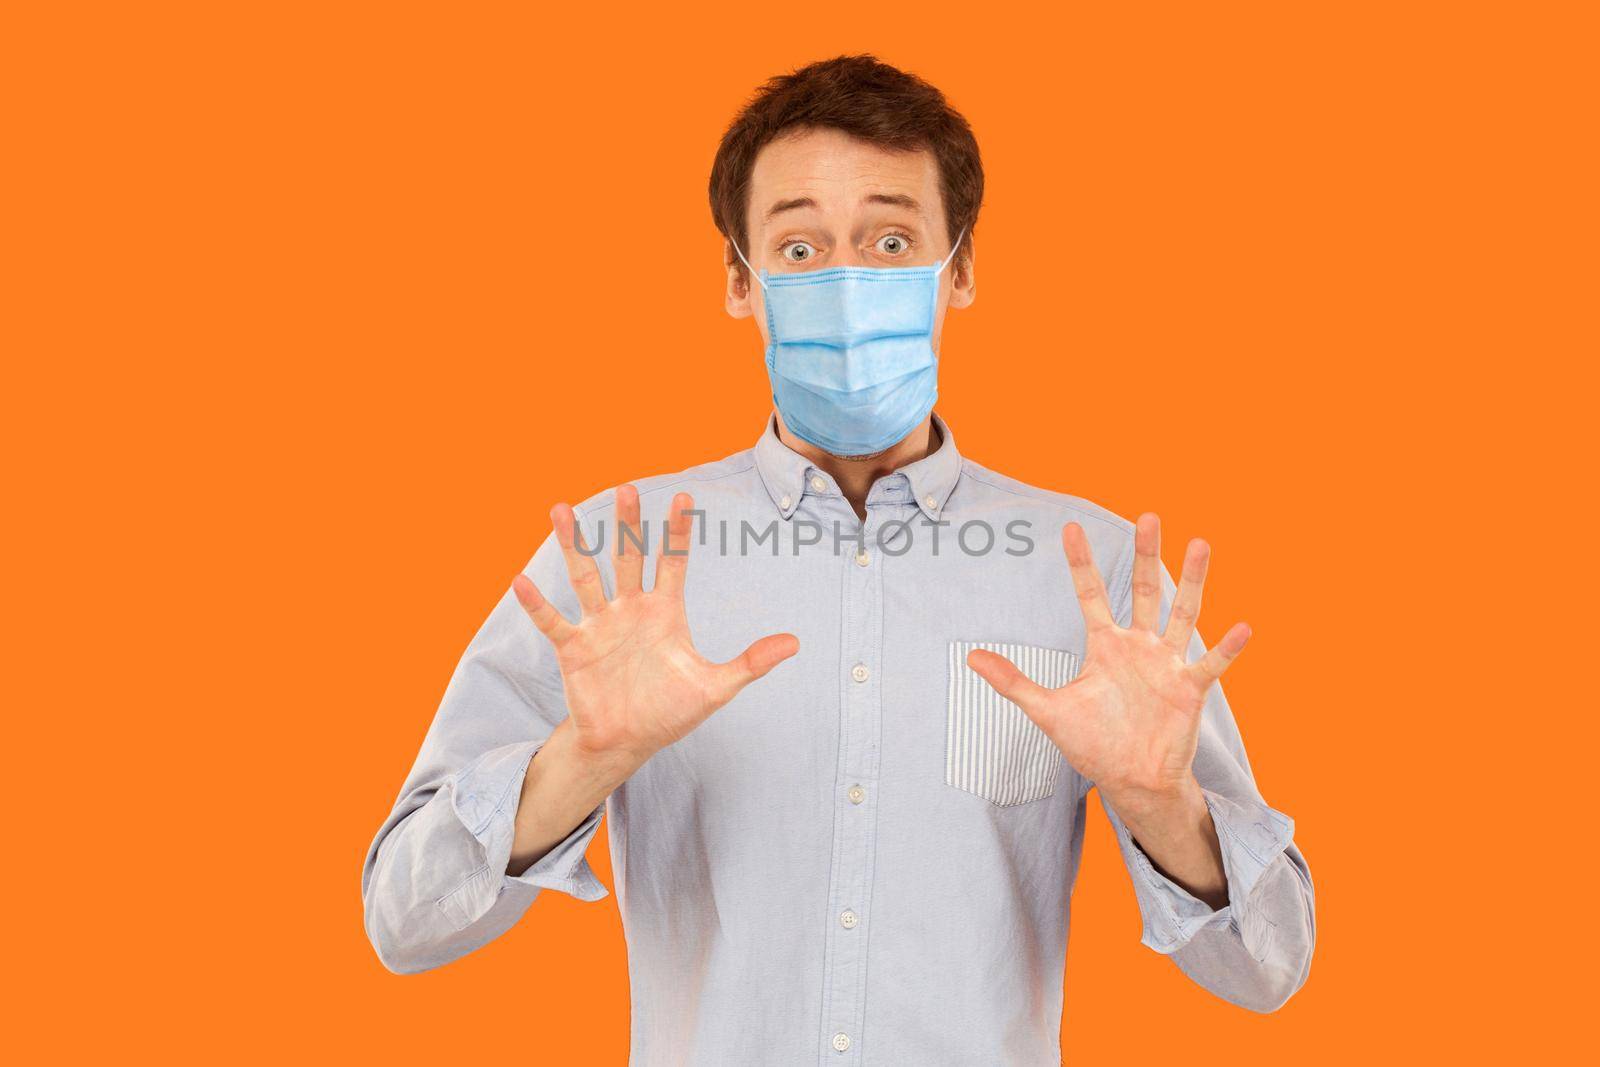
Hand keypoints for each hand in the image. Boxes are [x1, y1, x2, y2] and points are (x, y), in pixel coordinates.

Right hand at [512, 485, 799, 774]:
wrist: (628, 742)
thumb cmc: (670, 712)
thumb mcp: (715, 687)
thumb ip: (751, 663)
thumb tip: (796, 642)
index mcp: (664, 612)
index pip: (672, 563)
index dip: (677, 532)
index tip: (684, 496)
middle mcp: (630, 609)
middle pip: (628, 558)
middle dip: (627, 525)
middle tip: (626, 487)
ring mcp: (599, 625)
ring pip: (586, 576)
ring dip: (574, 545)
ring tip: (561, 509)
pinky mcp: (573, 648)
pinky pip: (552, 620)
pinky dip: (536, 603)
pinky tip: (520, 581)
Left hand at [967, 514, 1249, 813]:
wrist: (1131, 780)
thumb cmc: (1093, 744)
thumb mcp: (1048, 711)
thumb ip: (1013, 683)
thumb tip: (970, 658)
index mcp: (1105, 646)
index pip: (1090, 594)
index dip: (1081, 563)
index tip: (1070, 528)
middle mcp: (1138, 646)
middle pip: (1144, 590)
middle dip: (1146, 554)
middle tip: (1148, 516)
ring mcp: (1167, 664)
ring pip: (1182, 613)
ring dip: (1191, 581)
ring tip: (1200, 543)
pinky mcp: (1190, 689)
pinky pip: (1212, 664)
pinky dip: (1228, 647)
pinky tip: (1243, 626)